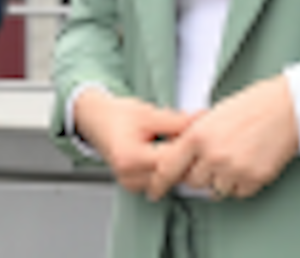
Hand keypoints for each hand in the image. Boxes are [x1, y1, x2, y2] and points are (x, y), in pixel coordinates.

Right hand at [72, 89, 194, 198]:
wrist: (96, 120)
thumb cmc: (117, 115)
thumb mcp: (148, 113)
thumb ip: (178, 121)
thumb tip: (203, 121)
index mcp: (130, 158)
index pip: (172, 160)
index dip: (189, 145)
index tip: (199, 132)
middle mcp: (129, 176)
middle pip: (172, 173)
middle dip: (185, 155)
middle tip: (190, 136)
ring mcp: (130, 184)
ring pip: (169, 180)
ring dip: (177, 164)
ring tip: (173, 143)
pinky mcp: (133, 186)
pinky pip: (160, 181)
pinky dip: (167, 168)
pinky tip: (165, 153)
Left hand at [157, 75, 299, 201]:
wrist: (284, 108)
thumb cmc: (250, 107)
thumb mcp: (210, 117)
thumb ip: (193, 138)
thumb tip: (179, 157)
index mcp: (197, 136)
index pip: (168, 167)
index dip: (159, 183)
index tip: (154, 191)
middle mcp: (213, 155)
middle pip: (193, 182)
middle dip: (198, 174)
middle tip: (212, 160)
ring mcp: (234, 169)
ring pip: (215, 189)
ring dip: (220, 179)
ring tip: (233, 158)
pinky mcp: (254, 179)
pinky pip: (238, 193)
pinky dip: (240, 184)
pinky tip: (246, 164)